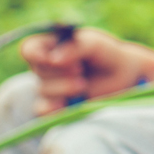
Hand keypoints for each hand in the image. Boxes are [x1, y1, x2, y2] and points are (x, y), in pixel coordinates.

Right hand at [19, 27, 153, 114]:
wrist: (124, 76)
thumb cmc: (107, 54)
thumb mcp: (94, 43)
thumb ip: (75, 47)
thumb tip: (53, 59)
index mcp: (51, 45)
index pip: (29, 48)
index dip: (36, 54)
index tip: (52, 58)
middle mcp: (46, 66)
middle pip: (37, 70)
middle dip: (60, 71)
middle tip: (80, 69)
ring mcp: (50, 86)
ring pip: (43, 90)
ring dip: (64, 88)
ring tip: (83, 84)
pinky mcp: (56, 105)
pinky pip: (43, 110)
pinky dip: (52, 108)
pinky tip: (65, 104)